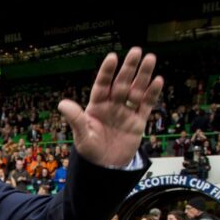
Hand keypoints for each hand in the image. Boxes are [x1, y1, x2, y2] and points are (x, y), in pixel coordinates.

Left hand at [57, 47, 163, 167]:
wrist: (105, 168)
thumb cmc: (90, 151)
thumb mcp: (82, 135)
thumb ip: (76, 118)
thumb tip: (62, 104)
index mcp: (96, 107)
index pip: (102, 85)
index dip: (107, 72)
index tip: (113, 57)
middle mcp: (112, 106)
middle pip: (122, 83)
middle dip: (129, 68)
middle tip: (136, 51)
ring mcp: (126, 113)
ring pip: (137, 90)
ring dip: (143, 75)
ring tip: (150, 58)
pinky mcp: (138, 122)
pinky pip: (146, 105)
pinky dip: (152, 93)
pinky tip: (157, 80)